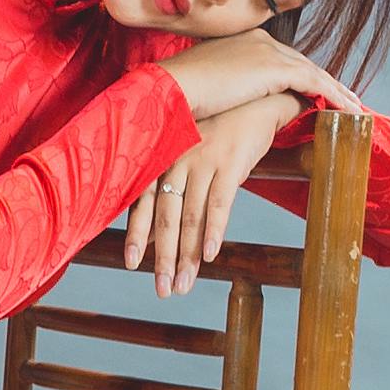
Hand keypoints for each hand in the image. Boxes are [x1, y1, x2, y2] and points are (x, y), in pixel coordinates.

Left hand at [124, 91, 304, 295]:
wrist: (258, 100)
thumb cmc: (224, 131)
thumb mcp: (194, 156)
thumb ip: (176, 188)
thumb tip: (158, 230)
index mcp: (166, 157)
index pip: (145, 202)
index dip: (137, 234)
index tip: (132, 265)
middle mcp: (178, 159)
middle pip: (166, 216)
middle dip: (163, 257)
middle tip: (162, 290)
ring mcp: (203, 160)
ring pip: (189, 215)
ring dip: (186, 255)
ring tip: (183, 285)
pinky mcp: (230, 161)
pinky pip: (219, 202)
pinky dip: (213, 230)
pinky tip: (208, 255)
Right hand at [161, 29, 367, 125]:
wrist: (172, 90)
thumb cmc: (181, 92)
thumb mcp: (210, 84)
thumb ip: (230, 85)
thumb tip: (235, 101)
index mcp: (245, 40)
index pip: (283, 59)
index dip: (302, 76)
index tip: (315, 91)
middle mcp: (262, 40)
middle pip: (303, 63)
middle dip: (326, 82)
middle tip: (345, 99)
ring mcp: (271, 52)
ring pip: (314, 73)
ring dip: (337, 91)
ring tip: (354, 108)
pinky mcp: (277, 70)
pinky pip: (316, 85)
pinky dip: (334, 97)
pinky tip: (346, 111)